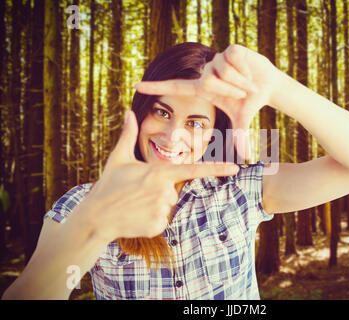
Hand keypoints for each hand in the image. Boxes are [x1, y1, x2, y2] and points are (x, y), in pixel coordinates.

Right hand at [83, 110, 238, 240]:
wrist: (95, 217)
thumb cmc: (108, 185)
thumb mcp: (118, 158)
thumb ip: (128, 135)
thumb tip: (128, 113)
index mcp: (159, 172)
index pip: (194, 170)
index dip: (217, 169)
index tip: (235, 168)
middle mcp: (165, 190)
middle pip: (174, 191)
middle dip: (159, 192)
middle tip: (137, 193)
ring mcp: (162, 209)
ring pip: (168, 206)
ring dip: (155, 206)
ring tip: (135, 205)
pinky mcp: (159, 225)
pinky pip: (162, 220)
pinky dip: (151, 220)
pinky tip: (136, 217)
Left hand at [134, 44, 281, 158]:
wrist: (267, 84)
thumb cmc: (250, 101)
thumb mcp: (241, 119)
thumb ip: (240, 136)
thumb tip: (245, 157)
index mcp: (203, 88)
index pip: (175, 87)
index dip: (156, 87)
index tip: (136, 87)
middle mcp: (207, 72)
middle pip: (208, 81)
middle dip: (230, 90)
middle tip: (244, 94)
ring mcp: (217, 59)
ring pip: (223, 70)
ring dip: (240, 81)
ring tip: (249, 84)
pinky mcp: (230, 49)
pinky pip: (233, 59)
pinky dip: (246, 70)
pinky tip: (251, 72)